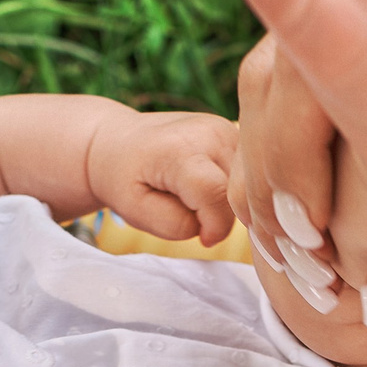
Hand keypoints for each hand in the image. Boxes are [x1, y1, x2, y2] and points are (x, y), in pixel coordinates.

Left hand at [85, 109, 238, 245]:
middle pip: (237, 193)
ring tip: (196, 196)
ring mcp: (227, 129)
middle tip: (191, 213)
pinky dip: (232, 189)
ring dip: (228, 202)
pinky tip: (209, 185)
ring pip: (247, 186)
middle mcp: (211, 132)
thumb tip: (215, 228)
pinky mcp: (236, 133)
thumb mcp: (136, 211)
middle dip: (221, 215)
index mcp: (180, 149)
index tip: (201, 237)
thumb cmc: (124, 178)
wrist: (119, 141)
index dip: (214, 226)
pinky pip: (247, 176)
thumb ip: (176, 225)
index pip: (217, 196)